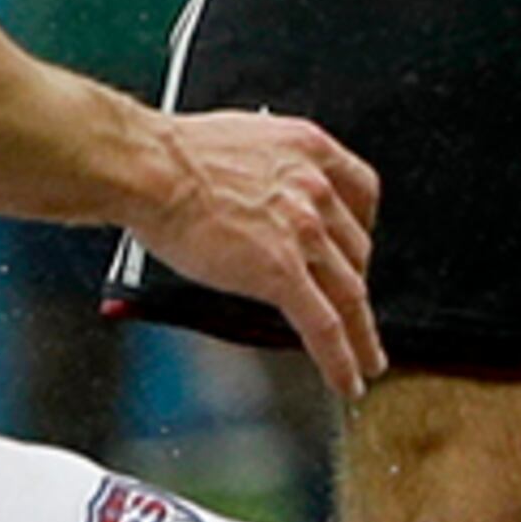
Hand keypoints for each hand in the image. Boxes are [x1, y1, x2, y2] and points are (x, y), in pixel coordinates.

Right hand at [126, 107, 382, 400]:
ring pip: (351, 295)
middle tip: (350, 306)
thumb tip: (262, 195)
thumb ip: (270, 170)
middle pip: (356, 249)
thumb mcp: (245, 141)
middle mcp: (314, 188)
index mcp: (306, 149)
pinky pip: (323, 326)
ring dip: (363, 335)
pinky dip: (341, 360)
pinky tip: (346, 380)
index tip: (358, 246)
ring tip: (368, 360)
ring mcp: (302, 231)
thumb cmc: (176, 153)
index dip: (364, 227)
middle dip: (355, 283)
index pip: (361, 192)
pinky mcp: (282, 273)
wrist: (152, 168)